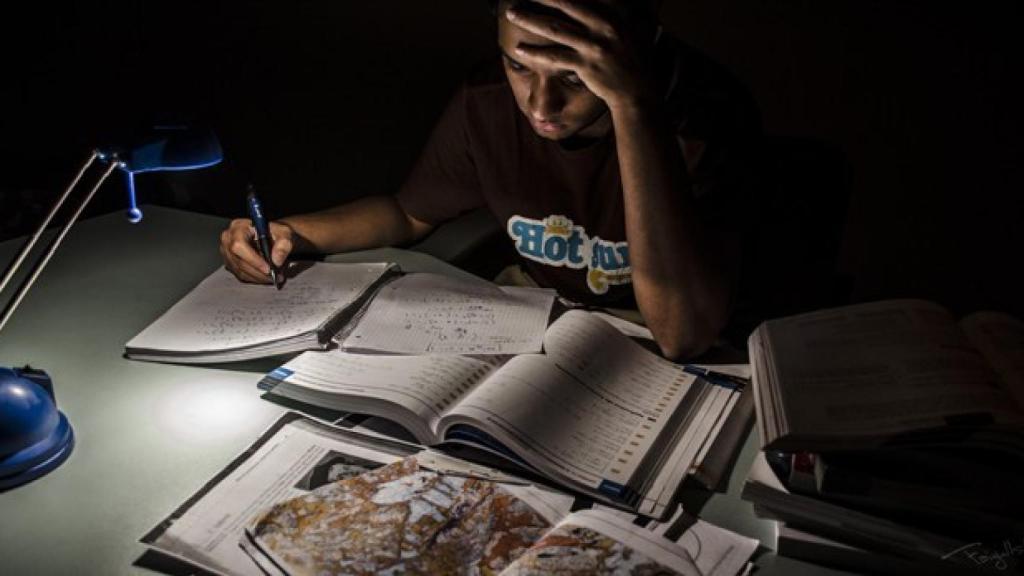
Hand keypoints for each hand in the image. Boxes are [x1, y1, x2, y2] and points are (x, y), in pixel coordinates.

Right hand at [219, 218, 294, 283]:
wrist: (273, 237)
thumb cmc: (277, 233)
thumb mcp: (285, 233)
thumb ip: (284, 244)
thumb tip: (276, 260)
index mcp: (239, 227)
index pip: (239, 245)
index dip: (253, 259)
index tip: (269, 268)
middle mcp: (228, 238)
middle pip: (239, 261)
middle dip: (259, 272)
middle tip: (276, 276)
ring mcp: (227, 252)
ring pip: (240, 271)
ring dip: (259, 277)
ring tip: (275, 277)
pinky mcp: (230, 262)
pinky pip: (241, 275)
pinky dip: (255, 278)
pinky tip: (266, 277)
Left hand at [506, 0, 657, 109]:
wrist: (636, 91)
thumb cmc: (629, 58)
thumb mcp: (629, 27)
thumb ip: (614, 10)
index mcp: (613, 13)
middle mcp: (604, 25)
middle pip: (565, 4)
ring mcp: (594, 46)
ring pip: (555, 28)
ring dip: (530, 19)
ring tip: (511, 13)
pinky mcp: (585, 65)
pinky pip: (555, 57)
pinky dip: (535, 53)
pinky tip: (519, 49)